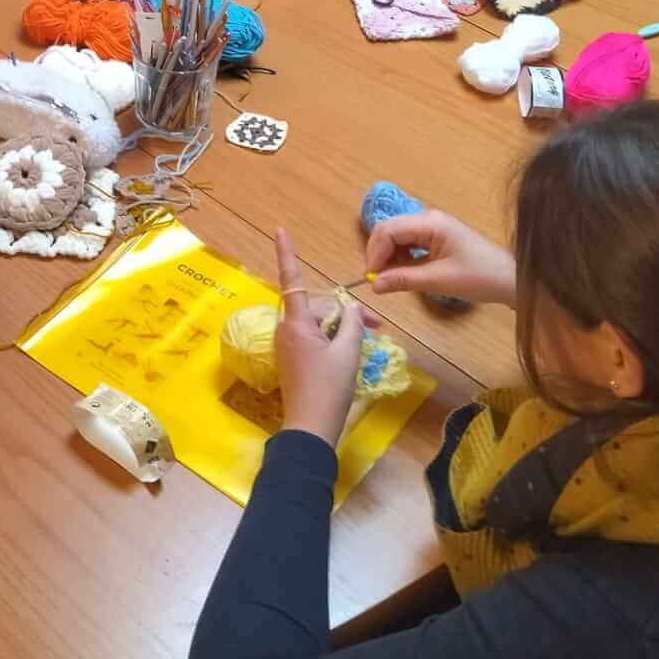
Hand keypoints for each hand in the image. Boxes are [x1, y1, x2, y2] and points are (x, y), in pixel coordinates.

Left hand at [273, 229, 367, 444]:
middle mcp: (286, 330)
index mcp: (296, 323)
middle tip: (379, 328)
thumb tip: (350, 306)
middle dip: (345, 312)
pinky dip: (332, 339)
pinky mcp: (292, 359)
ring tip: (368, 341)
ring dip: (341, 327)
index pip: (292, 280)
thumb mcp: (348, 352)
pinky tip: (351, 351)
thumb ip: (352, 322)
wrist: (310, 428)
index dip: (287, 254)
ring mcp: (287, 345)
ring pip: (317, 323)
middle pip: (316, 307)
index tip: (280, 230)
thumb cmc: (329, 388)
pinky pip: (313, 338)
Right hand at [365, 209, 516, 305]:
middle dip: (379, 254)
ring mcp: (433, 227)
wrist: (510, 280)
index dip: (375, 253)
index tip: (372, 278)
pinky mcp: (436, 238)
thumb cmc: (478, 277)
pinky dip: (402, 258)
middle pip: (390, 230)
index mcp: (430, 223)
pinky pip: (410, 244)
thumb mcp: (438, 281)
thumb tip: (374, 285)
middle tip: (378, 280)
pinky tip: (404, 274)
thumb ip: (403, 280)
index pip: (388, 230)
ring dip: (390, 257)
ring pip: (398, 237)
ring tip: (391, 280)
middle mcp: (428, 219)